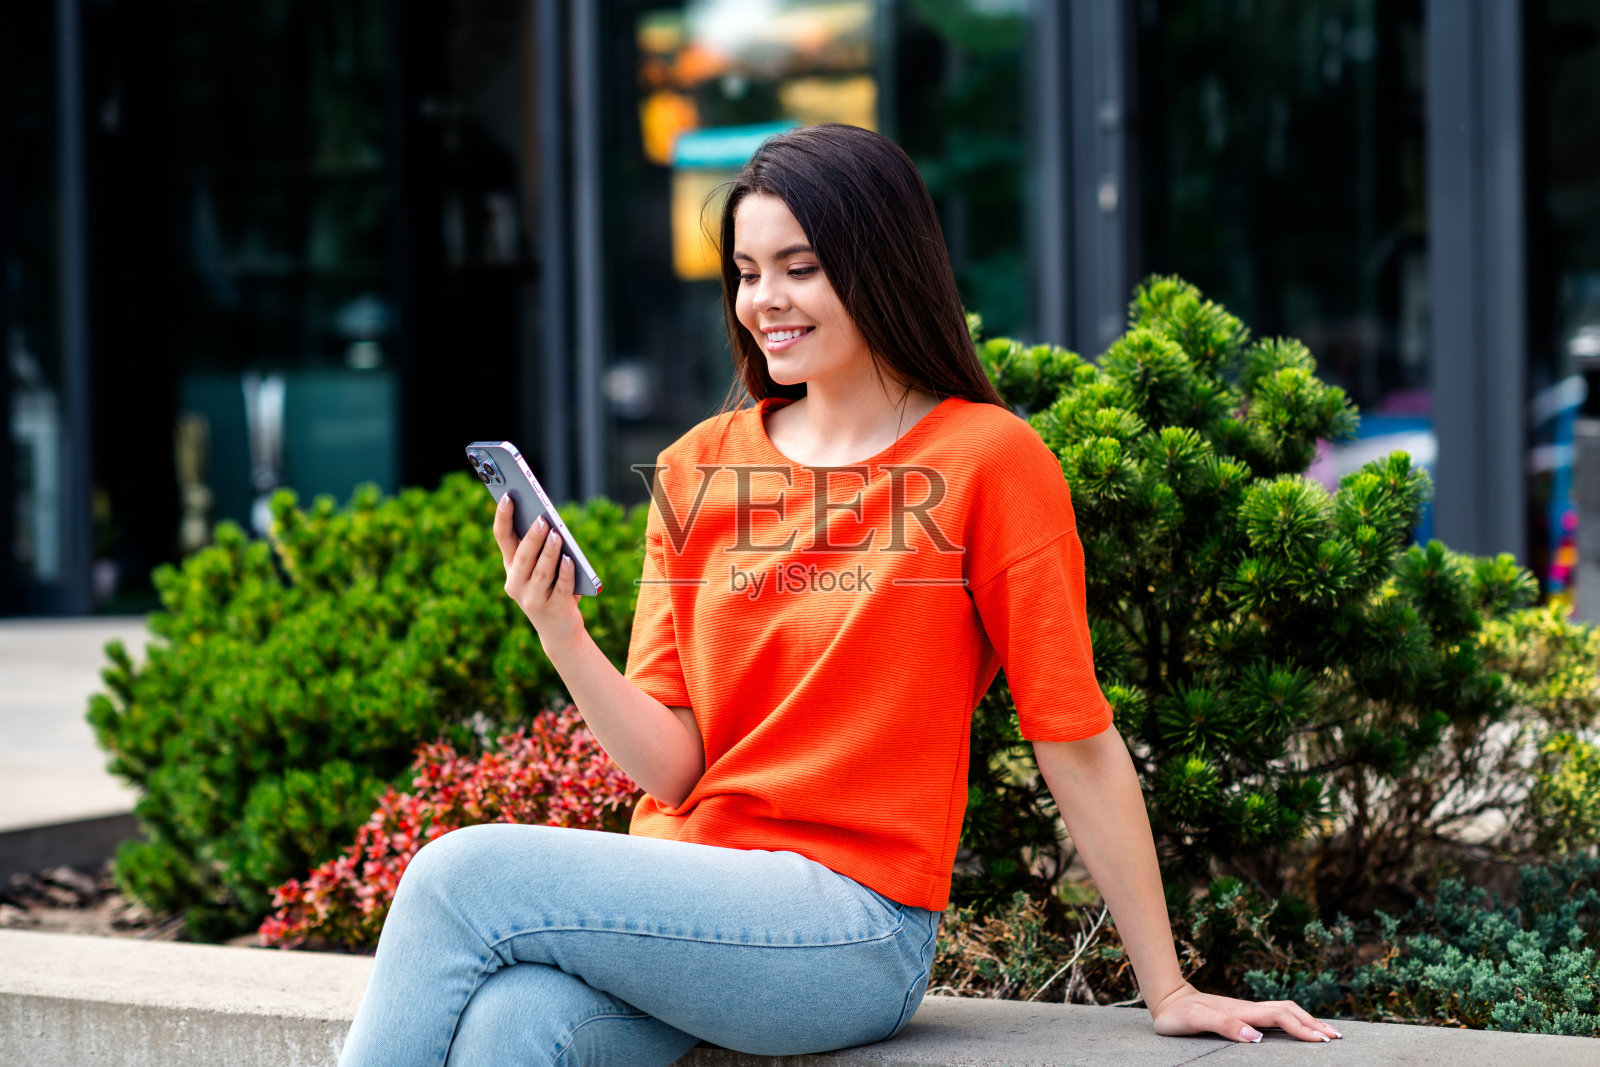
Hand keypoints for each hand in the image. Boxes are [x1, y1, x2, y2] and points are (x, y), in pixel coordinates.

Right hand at [494, 497, 585, 650]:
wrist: (558, 631)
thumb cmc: (551, 590)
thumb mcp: (542, 570)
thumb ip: (543, 550)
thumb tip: (553, 525)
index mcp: (511, 568)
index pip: (502, 538)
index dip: (503, 517)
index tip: (508, 496)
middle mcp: (516, 583)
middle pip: (523, 555)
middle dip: (532, 536)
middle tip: (541, 519)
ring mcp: (532, 599)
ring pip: (541, 571)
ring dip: (550, 552)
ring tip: (557, 534)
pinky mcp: (553, 609)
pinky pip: (560, 587)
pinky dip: (565, 572)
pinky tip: (570, 560)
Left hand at [1149, 982, 1341, 1043]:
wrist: (1167, 999)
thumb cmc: (1179, 1014)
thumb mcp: (1197, 1021)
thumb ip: (1225, 1026)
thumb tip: (1256, 1037)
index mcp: (1243, 1011)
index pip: (1281, 1017)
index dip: (1302, 1028)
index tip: (1323, 1041)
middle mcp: (1249, 1009)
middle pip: (1289, 1011)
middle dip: (1314, 1023)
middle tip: (1338, 1038)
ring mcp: (1247, 1010)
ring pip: (1284, 1011)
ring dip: (1307, 1020)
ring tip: (1327, 1032)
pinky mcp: (1242, 1014)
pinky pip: (1275, 1015)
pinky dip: (1293, 1020)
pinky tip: (1298, 1028)